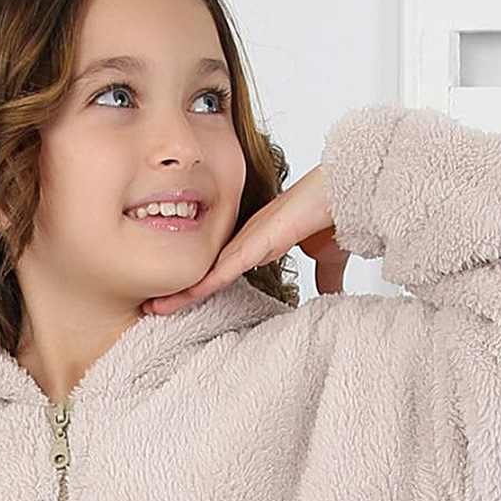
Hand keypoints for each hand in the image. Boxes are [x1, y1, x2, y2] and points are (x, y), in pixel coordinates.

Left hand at [140, 164, 349, 316]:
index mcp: (261, 242)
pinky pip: (226, 266)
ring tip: (155, 309)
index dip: (200, 286)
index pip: (222, 270)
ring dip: (182, 291)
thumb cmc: (337, 213)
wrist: (347, 191)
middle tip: (153, 309)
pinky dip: (205, 282)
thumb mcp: (328, 257)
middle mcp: (248, 239)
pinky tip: (186, 296)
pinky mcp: (259, 239)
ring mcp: (250, 238)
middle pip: (205, 270)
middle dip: (179, 290)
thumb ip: (325, 276)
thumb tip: (330, 294)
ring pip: (207, 271)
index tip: (180, 304)